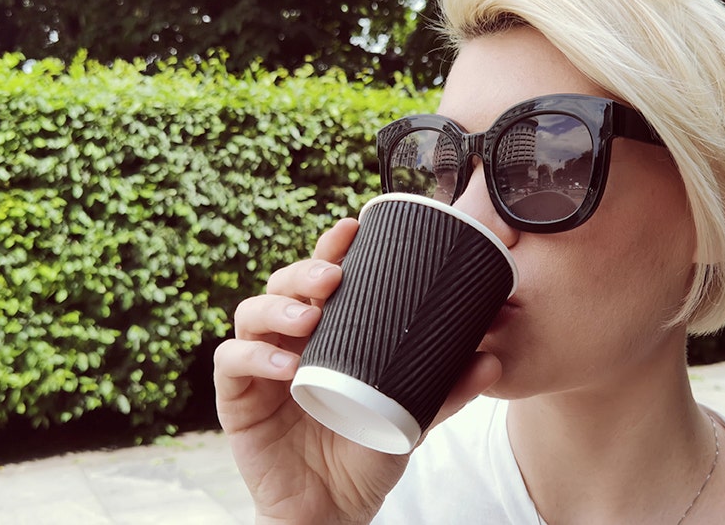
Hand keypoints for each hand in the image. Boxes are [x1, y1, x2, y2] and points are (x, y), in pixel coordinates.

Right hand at [214, 218, 502, 524]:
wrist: (335, 510)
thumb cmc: (366, 452)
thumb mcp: (411, 418)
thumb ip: (446, 389)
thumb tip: (492, 358)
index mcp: (328, 333)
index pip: (323, 277)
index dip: (331, 247)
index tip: (351, 227)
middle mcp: (291, 340)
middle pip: (284, 284)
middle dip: (305, 271)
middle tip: (335, 277)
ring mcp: (261, 367)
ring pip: (251, 313)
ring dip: (277, 308)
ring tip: (309, 320)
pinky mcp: (238, 399)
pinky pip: (232, 363)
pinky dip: (253, 356)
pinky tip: (283, 366)